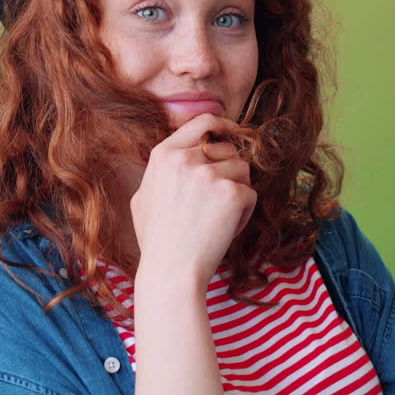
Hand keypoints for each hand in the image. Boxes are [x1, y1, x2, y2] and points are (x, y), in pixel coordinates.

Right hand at [129, 112, 257, 284]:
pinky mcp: (232, 193)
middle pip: (227, 148)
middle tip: (216, 201)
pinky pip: (251, 193)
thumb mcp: (143, 196)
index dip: (223, 126)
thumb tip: (180, 155)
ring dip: (237, 191)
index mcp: (163, 155)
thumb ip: (162, 170)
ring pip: (243, 169)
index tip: (233, 134)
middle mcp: (185, 158)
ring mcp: (209, 174)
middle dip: (229, 172)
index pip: (202, 122)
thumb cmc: (157, 240)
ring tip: (218, 217)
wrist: (170, 271)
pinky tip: (225, 229)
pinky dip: (245, 212)